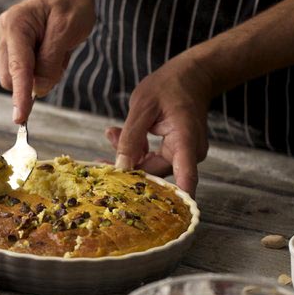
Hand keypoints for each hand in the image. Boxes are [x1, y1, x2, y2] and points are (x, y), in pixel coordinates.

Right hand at [0, 0, 94, 122]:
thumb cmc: (70, 7)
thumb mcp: (67, 32)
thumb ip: (50, 62)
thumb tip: (37, 90)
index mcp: (16, 25)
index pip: (17, 68)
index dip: (20, 95)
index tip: (20, 118)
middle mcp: (3, 32)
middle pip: (12, 78)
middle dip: (36, 79)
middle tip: (58, 59)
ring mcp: (3, 40)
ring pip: (17, 77)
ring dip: (39, 74)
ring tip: (55, 51)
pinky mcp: (8, 47)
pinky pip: (21, 72)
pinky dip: (38, 70)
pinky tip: (48, 53)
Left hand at [105, 53, 212, 196]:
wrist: (191, 76)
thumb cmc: (169, 87)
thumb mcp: (143, 107)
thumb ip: (131, 137)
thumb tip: (120, 168)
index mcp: (185, 139)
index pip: (185, 175)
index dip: (175, 199)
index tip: (167, 218)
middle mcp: (190, 152)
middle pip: (157, 173)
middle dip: (128, 167)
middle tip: (101, 160)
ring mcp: (185, 154)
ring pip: (152, 167)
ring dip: (129, 155)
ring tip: (111, 134)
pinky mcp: (178, 153)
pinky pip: (154, 159)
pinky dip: (136, 150)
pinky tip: (118, 135)